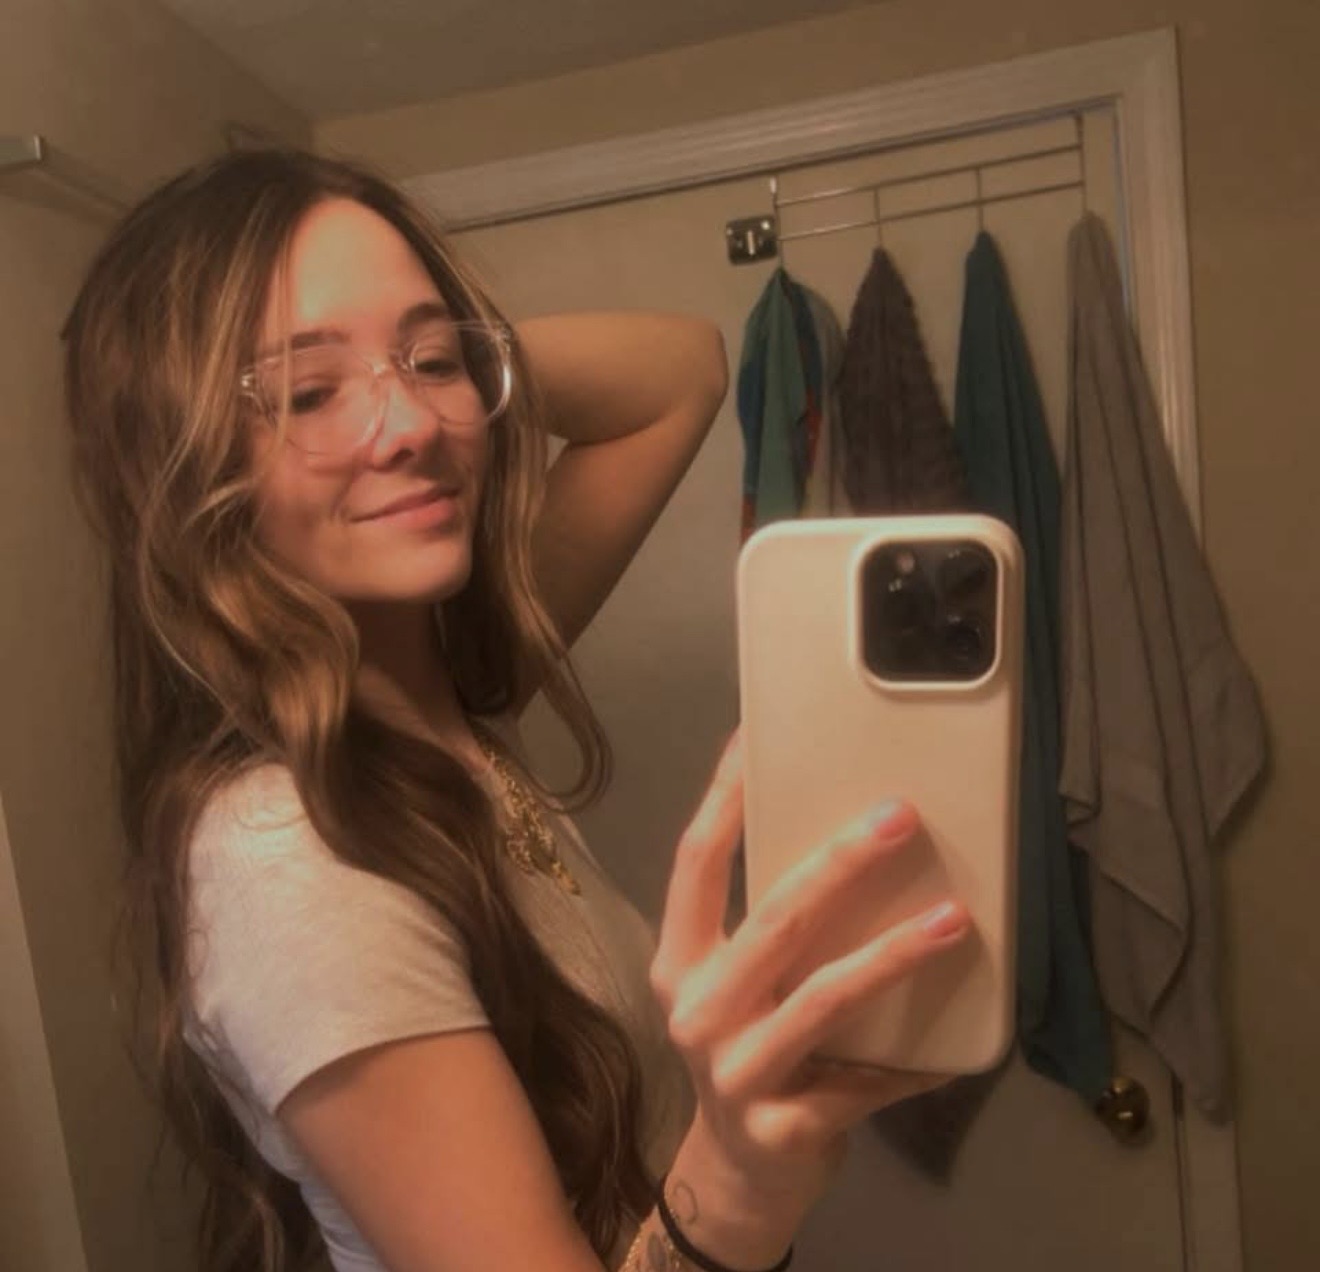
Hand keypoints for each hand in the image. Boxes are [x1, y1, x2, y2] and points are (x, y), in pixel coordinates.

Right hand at [649, 729, 970, 1222]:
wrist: (734, 1176)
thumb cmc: (744, 1050)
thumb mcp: (734, 986)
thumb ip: (770, 929)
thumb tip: (850, 837)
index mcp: (680, 960)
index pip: (695, 864)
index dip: (724, 799)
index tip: (755, 737)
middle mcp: (696, 1010)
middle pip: (773, 921)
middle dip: (839, 863)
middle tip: (900, 816)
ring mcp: (735, 1073)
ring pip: (822, 998)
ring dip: (893, 954)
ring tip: (954, 918)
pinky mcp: (783, 1128)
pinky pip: (864, 1083)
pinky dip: (914, 1062)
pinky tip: (954, 1049)